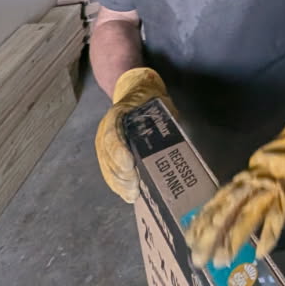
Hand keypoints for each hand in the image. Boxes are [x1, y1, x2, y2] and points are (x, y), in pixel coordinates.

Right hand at [95, 67, 173, 201]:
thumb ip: (167, 119)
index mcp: (118, 113)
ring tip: (132, 194)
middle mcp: (106, 128)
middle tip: (135, 187)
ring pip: (106, 165)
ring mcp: (104, 141)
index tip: (130, 165)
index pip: (113, 134)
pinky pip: (108, 170)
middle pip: (107, 155)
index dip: (119, 151)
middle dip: (121, 174)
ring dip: (119, 183)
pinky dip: (117, 184)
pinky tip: (127, 194)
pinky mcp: (106, 153)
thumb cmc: (150, 100)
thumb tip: (180, 138)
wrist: (134, 91)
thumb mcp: (160, 103)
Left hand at [184, 79, 284, 266]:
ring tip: (222, 259)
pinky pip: (278, 215)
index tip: (189, 239)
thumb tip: (232, 202)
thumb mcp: (267, 163)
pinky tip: (260, 252)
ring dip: (235, 239)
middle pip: (228, 210)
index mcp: (249, 172)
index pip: (221, 199)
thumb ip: (253, 180)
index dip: (204, 220)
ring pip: (248, 215)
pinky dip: (269, 234)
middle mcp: (256, 178)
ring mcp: (274, 184)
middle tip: (199, 258)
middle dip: (212, 235)